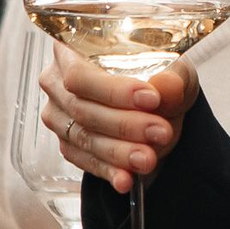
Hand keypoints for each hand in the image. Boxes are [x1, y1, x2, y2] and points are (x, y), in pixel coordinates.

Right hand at [41, 53, 191, 192]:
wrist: (158, 105)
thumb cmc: (157, 75)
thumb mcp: (173, 70)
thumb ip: (171, 78)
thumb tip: (166, 86)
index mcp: (72, 49)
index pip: (81, 74)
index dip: (114, 90)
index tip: (152, 99)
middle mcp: (57, 82)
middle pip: (82, 108)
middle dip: (125, 124)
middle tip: (161, 132)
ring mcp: (59, 116)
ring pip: (84, 137)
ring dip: (119, 152)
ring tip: (148, 159)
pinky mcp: (68, 144)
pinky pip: (85, 162)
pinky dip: (108, 172)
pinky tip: (126, 179)